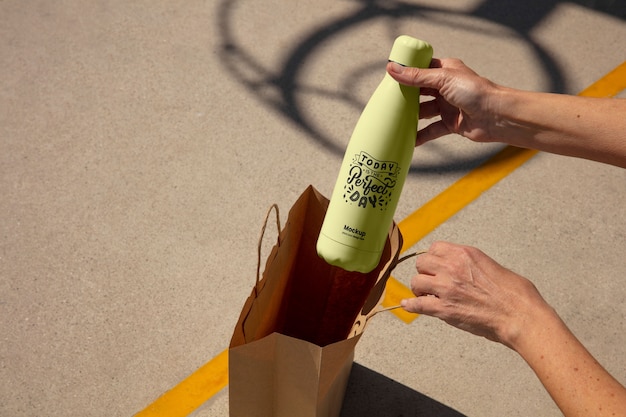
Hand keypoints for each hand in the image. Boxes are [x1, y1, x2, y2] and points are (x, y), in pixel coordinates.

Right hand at [387, 58, 500, 144]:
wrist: (496, 116)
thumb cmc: (475, 92)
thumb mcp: (442, 79)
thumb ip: (416, 77)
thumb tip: (392, 69)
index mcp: (446, 71)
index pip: (422, 69)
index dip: (407, 72)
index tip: (389, 77)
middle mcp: (446, 87)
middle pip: (420, 91)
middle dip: (406, 96)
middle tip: (388, 100)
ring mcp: (448, 106)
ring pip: (424, 111)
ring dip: (411, 116)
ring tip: (394, 120)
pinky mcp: (451, 123)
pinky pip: (431, 130)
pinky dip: (421, 135)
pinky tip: (409, 140)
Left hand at [401, 241, 549, 347]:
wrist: (520, 315)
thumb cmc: (515, 294)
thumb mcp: (492, 266)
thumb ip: (471, 264)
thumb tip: (464, 270)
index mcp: (465, 254)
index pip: (435, 248)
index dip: (433, 259)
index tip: (436, 267)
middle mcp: (452, 267)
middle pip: (421, 263)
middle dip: (425, 272)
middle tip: (431, 282)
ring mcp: (446, 288)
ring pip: (416, 282)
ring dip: (419, 289)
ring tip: (426, 296)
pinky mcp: (444, 309)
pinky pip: (417, 305)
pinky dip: (411, 306)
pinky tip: (408, 305)